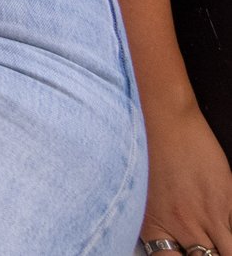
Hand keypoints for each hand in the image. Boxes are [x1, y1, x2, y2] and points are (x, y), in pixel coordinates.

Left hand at [142, 95, 231, 255]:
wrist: (166, 123)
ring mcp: (208, 215)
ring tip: (219, 242)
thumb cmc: (149, 157)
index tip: (191, 253)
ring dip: (224, 249)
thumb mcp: (142, 200)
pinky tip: (228, 228)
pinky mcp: (228, 200)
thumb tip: (171, 247)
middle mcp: (182, 227)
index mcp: (155, 229)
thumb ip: (160, 230)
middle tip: (208, 249)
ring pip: (227, 252)